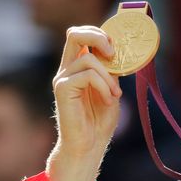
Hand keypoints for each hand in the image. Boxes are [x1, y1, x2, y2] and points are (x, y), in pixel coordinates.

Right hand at [45, 26, 122, 180]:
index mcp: (77, 67)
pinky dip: (104, 85)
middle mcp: (67, 69)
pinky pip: (88, 75)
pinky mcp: (62, 88)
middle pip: (74, 34)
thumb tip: (118, 52)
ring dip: (108, 76)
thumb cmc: (98, 121)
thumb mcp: (110, 89)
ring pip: (88, 59)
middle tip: (113, 52)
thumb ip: (110, 70)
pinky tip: (109, 99)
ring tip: (115, 94)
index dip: (99, 34)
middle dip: (98, 37)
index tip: (116, 48)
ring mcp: (63, 78)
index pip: (81, 36)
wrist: (88, 145)